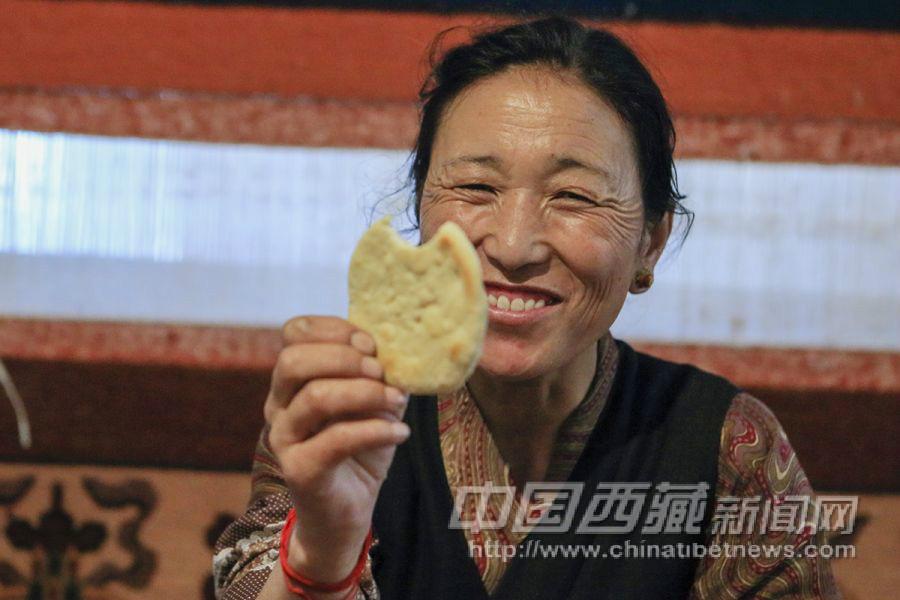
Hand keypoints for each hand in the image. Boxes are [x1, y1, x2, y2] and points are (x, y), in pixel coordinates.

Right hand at [264, 316, 408, 583]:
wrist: (345, 512)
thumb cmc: (359, 448)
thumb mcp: (373, 402)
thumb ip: (380, 374)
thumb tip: (403, 349)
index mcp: (293, 380)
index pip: (294, 333)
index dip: (333, 329)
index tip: (370, 343)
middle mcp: (279, 404)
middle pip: (293, 360)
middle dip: (344, 358)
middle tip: (380, 371)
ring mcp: (284, 438)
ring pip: (315, 397)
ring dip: (365, 393)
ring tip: (397, 400)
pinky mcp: (300, 470)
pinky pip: (336, 440)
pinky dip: (375, 430)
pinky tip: (400, 433)